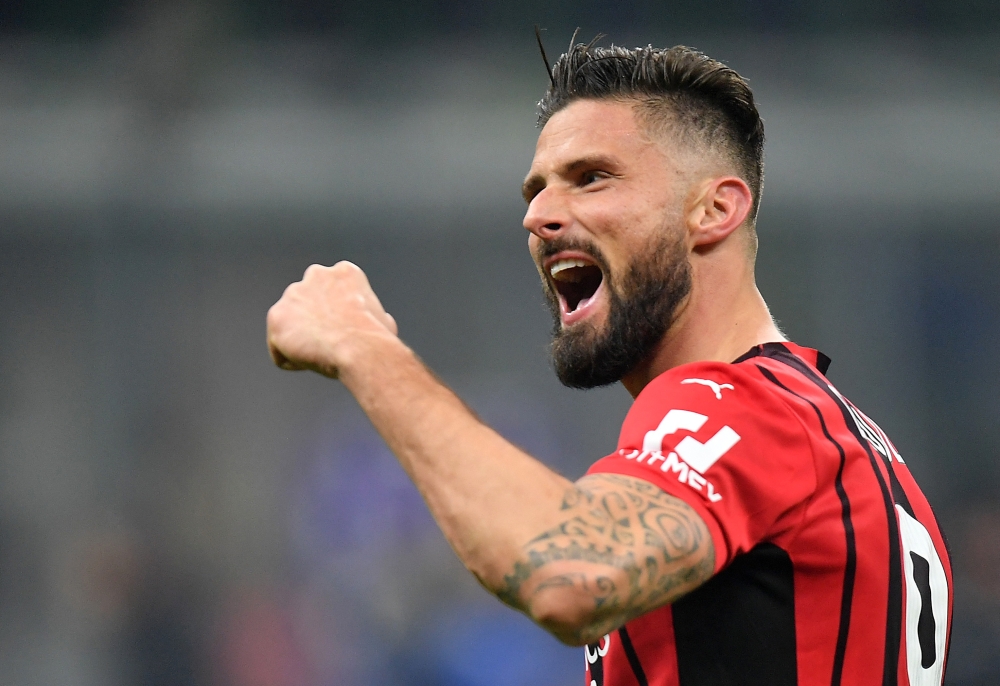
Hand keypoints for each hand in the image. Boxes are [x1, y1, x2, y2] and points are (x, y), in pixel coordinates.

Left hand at [267, 261, 397, 377]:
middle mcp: (316, 275)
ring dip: (301, 341)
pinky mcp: (277, 317)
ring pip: (290, 325)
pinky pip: (279, 348)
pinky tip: (309, 362)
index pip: (332, 293)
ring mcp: (293, 295)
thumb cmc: (375, 338)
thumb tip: (381, 321)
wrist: (359, 348)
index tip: (345, 332)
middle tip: (328, 344)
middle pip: (307, 304)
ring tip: (320, 355)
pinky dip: (292, 360)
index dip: (338, 317)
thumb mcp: (382, 318)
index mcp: (344, 273)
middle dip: (314, 323)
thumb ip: (370, 313)